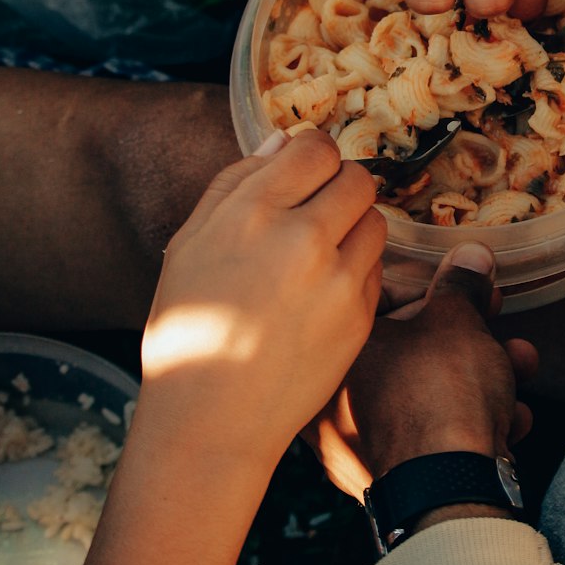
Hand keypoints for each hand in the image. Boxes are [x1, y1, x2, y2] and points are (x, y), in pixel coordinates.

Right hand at [139, 128, 385, 472]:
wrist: (210, 421)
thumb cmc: (189, 332)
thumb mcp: (188, 246)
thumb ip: (233, 185)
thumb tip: (280, 142)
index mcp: (251, 214)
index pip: (314, 148)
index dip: (313, 154)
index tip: (305, 170)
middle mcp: (301, 239)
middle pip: (356, 178)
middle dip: (340, 186)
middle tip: (317, 209)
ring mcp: (337, 280)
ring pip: (375, 219)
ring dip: (354, 225)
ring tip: (321, 252)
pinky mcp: (360, 316)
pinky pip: (375, 267)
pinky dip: (357, 268)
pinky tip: (323, 291)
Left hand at [308, 243, 536, 501]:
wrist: (447, 490)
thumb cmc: (439, 393)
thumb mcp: (457, 320)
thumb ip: (461, 285)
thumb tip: (471, 256)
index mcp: (337, 351)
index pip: (378, 302)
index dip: (431, 287)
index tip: (463, 284)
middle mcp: (333, 401)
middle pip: (408, 351)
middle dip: (465, 334)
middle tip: (495, 315)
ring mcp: (357, 447)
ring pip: (425, 396)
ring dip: (481, 377)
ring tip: (520, 364)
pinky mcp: (388, 482)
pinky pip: (428, 440)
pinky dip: (470, 426)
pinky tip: (511, 420)